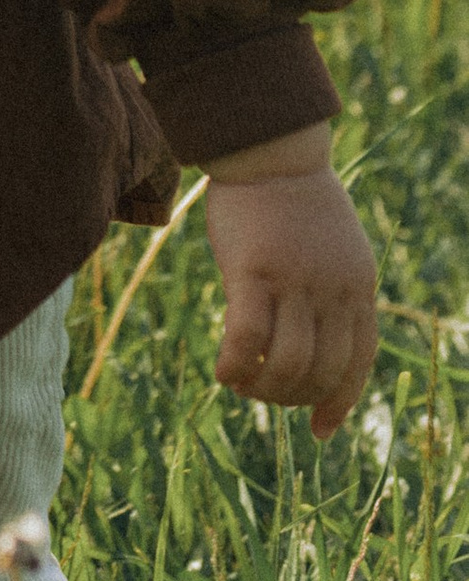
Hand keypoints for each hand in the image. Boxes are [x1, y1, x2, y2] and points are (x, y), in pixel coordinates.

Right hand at [202, 132, 378, 437]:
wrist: (266, 149)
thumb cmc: (291, 200)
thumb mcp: (332, 250)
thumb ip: (333, 293)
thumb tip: (318, 346)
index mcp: (358, 287)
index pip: (357, 364)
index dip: (339, 404)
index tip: (319, 431)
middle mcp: (334, 290)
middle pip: (320, 372)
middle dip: (290, 398)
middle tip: (261, 393)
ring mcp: (295, 281)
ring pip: (286, 365)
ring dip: (262, 390)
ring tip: (240, 384)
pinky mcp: (253, 271)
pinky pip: (247, 339)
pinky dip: (235, 367)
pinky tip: (222, 373)